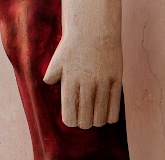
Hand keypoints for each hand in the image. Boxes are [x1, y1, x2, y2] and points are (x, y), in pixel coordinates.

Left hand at [43, 0, 122, 129]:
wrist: (94, 30)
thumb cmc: (72, 48)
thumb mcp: (56, 62)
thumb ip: (50, 77)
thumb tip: (48, 86)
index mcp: (69, 83)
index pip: (69, 115)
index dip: (71, 122)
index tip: (72, 122)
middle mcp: (86, 84)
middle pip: (85, 118)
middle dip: (83, 124)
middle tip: (84, 122)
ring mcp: (103, 82)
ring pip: (100, 115)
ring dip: (97, 122)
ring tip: (95, 121)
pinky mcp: (116, 79)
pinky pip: (115, 106)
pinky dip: (111, 117)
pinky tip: (107, 119)